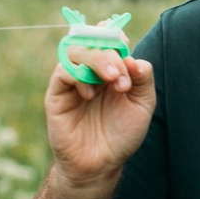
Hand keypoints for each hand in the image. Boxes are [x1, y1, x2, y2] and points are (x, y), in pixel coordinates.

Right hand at [43, 47, 155, 195]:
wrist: (101, 164)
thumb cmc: (122, 135)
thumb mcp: (142, 105)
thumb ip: (143, 79)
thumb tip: (135, 59)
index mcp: (110, 69)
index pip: (107, 39)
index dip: (113, 34)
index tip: (124, 42)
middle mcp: (90, 71)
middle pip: (92, 42)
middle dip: (109, 52)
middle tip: (121, 74)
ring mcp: (72, 81)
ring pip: (75, 51)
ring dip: (96, 59)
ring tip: (112, 79)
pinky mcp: (56, 95)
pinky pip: (62, 72)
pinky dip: (78, 76)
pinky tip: (90, 94)